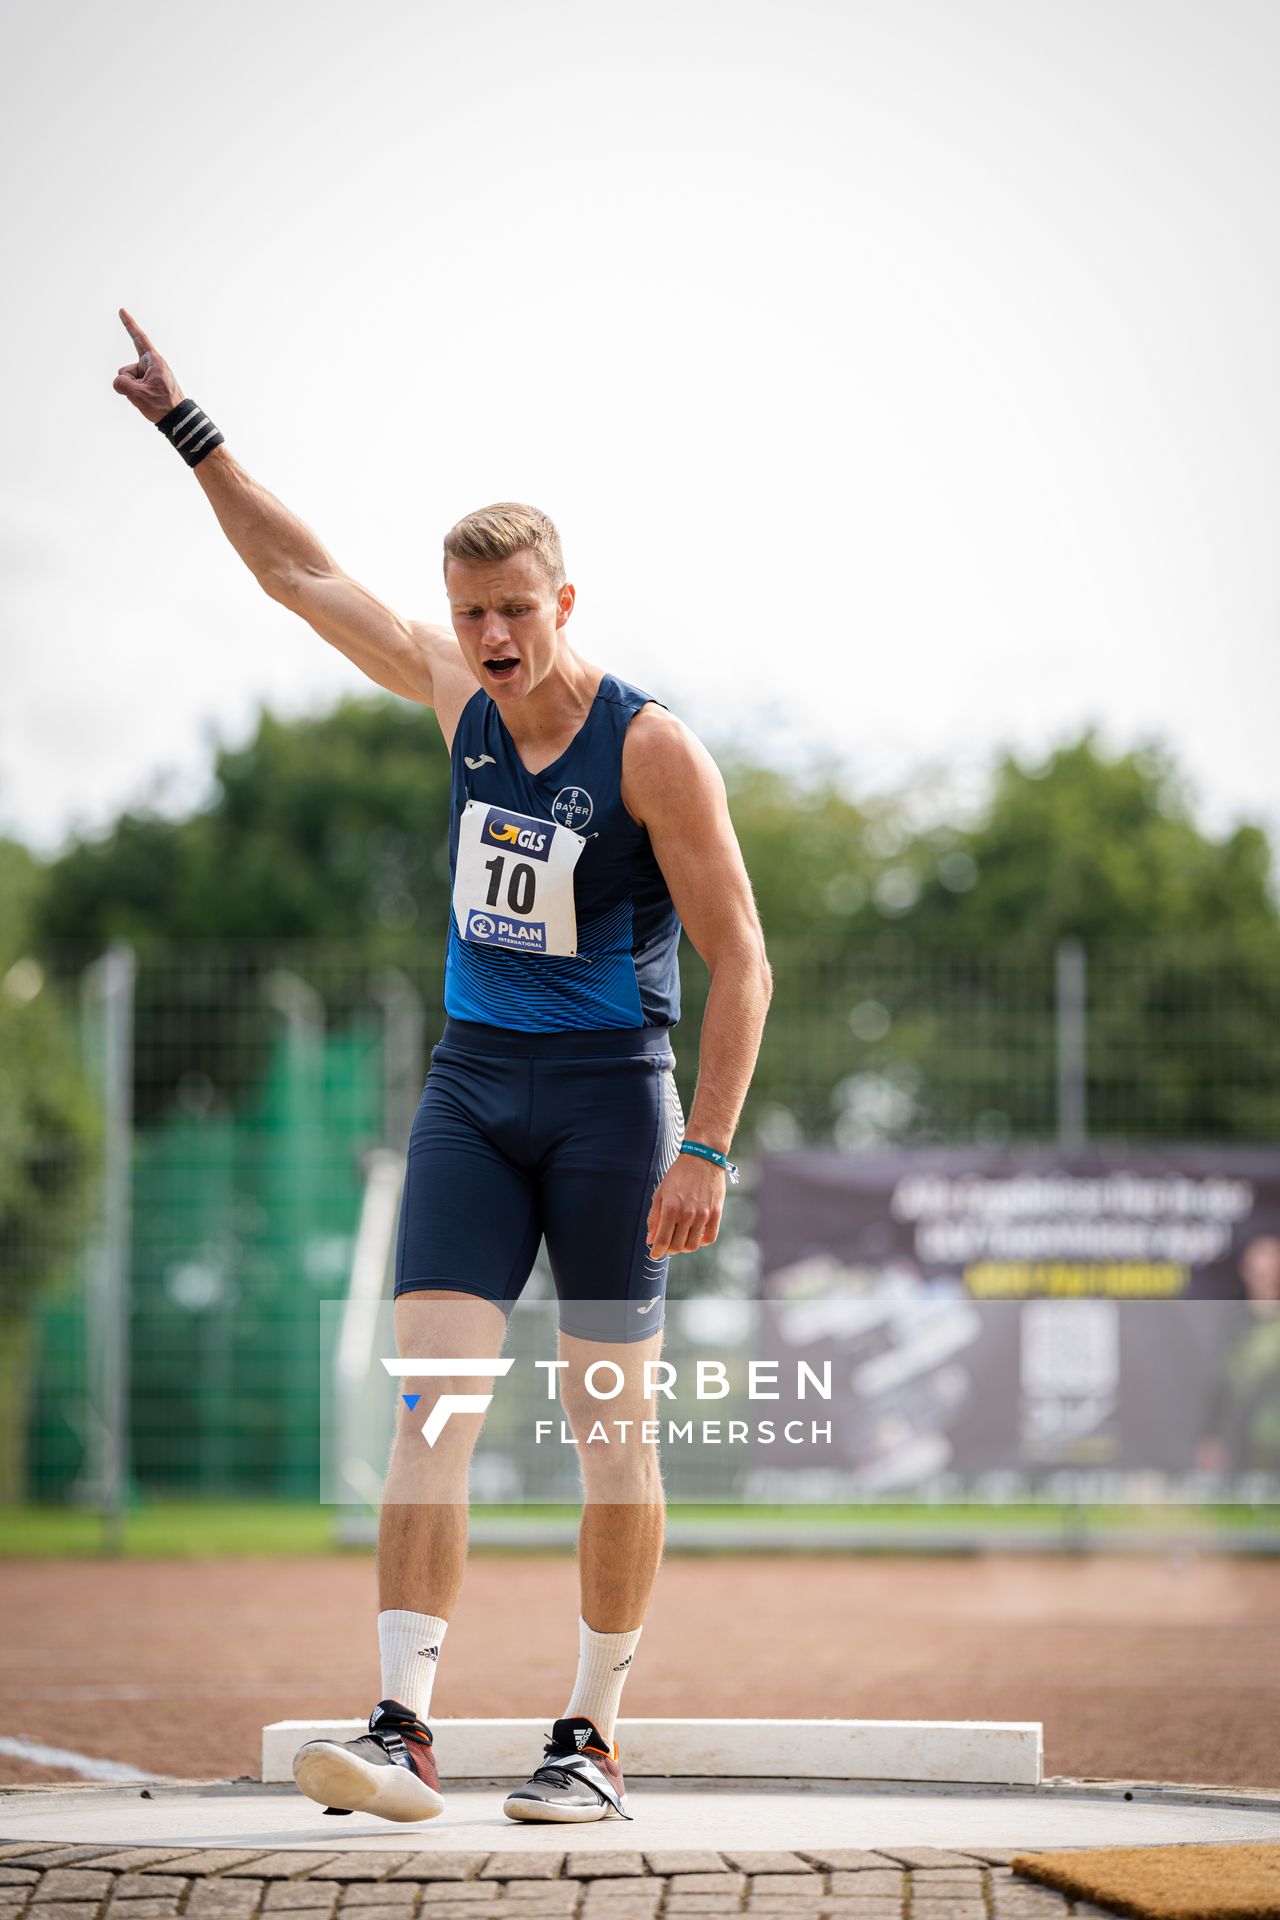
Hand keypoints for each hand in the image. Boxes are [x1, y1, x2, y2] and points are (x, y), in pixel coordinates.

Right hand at [112, 307, 183, 422]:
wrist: (177, 419)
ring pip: (127, 380)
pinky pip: (133, 386)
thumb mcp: (139, 395)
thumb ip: (122, 385)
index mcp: (153, 361)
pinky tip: (147, 400)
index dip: (129, 324)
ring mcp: (149, 375)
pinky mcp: (149, 383)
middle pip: (125, 370)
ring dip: (132, 390)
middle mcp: (151, 365)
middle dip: (127, 382)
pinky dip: (135, 394)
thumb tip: (117, 382)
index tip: (122, 311)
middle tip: (146, 395)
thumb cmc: (162, 405)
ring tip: (148, 398)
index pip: (138, 338)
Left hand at [646, 1152, 724, 1258]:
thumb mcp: (660, 1193)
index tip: (654, 1254)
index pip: (662, 1241)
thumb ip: (655, 1218)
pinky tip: (695, 1235)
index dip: (657, 1251)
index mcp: (671, 1208)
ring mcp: (703, 1214)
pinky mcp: (716, 1213)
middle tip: (667, 1244)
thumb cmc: (678, 1174)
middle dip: (669, 1249)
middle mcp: (687, 1214)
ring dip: (684, 1247)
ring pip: (693, 1245)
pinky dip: (701, 1241)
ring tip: (680, 1239)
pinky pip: (710, 1238)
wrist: (702, 1158)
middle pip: (677, 1246)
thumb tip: (650, 1239)